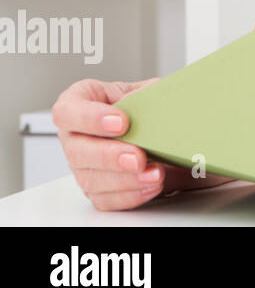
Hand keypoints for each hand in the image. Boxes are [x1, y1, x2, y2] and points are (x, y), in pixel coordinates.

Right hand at [52, 77, 180, 210]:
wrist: (154, 127)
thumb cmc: (140, 103)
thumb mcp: (144, 89)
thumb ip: (144, 92)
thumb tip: (146, 102)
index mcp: (78, 103)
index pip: (67, 111)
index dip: (90, 118)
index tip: (122, 122)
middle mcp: (74, 136)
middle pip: (78, 151)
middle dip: (110, 157)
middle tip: (137, 158)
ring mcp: (82, 165)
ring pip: (91, 180)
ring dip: (125, 180)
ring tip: (154, 174)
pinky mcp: (95, 188)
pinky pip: (106, 199)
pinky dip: (131, 195)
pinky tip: (150, 186)